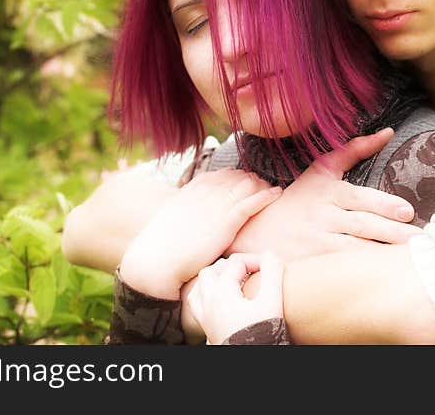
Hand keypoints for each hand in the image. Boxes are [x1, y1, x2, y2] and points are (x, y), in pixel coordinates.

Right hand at [119, 169, 281, 298]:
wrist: (156, 260)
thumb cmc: (162, 246)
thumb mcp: (173, 217)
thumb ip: (186, 209)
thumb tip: (194, 213)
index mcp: (193, 189)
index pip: (222, 174)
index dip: (237, 176)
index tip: (246, 182)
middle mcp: (206, 192)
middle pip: (238, 176)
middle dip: (253, 180)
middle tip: (263, 188)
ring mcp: (217, 206)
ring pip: (248, 186)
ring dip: (262, 186)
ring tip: (272, 191)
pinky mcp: (225, 223)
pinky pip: (250, 203)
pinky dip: (266, 196)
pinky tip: (277, 194)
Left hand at [187, 252, 283, 344]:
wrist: (251, 359)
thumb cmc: (261, 333)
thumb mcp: (271, 301)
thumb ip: (272, 274)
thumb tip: (271, 254)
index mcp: (221, 291)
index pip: (236, 262)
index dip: (256, 260)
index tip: (272, 267)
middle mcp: (207, 301)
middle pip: (213, 270)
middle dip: (232, 266)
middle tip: (253, 271)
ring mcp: (204, 315)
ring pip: (201, 286)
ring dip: (216, 278)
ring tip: (235, 281)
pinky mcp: (206, 327)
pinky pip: (197, 304)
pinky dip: (206, 294)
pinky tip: (220, 299)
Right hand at [227, 128, 421, 260]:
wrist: (255, 231)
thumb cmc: (297, 199)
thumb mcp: (321, 171)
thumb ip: (354, 150)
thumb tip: (389, 132)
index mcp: (327, 192)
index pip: (359, 198)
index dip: (383, 205)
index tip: (406, 212)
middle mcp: (322, 217)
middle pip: (361, 225)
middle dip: (392, 233)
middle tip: (419, 240)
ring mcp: (316, 244)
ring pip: (354, 251)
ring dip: (382, 256)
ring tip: (410, 260)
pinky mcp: (313, 265)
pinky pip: (342, 269)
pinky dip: (362, 272)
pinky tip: (384, 277)